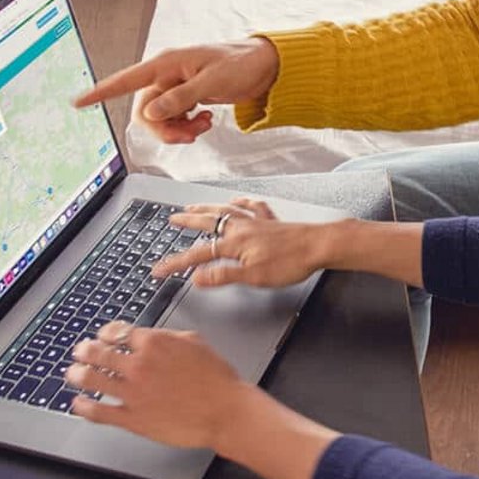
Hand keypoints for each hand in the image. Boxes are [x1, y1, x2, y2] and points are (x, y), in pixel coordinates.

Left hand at [68, 323, 253, 449]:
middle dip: (85, 350)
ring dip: (78, 374)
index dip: (106, 332)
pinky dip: (84, 407)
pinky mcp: (133, 418)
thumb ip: (168, 336)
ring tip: (73, 373)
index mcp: (154, 343)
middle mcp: (139, 365)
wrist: (225, 411)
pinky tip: (78, 404)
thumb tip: (152, 335)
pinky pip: (100, 412)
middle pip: (99, 353)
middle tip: (80, 351)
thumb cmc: (216, 380)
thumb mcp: (194, 342)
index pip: (119, 332)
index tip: (102, 336)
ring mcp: (133, 393)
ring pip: (93, 380)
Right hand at [73, 39, 279, 144]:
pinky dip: (188, 126)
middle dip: (164, 129)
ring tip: (204, 125)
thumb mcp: (211, 82)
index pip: (126, 80)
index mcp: (166, 64)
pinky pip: (174, 119)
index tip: (78, 102)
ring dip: (179, 129)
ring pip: (160, 119)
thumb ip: (180, 98)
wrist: (262, 67)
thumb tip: (152, 112)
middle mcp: (166, 75)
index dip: (100, 91)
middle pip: (145, 111)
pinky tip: (206, 121)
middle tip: (190, 135)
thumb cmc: (239, 64)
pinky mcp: (185, 97)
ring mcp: (175, 87)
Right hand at [155, 199, 329, 288]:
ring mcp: (256, 222)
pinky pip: (251, 207)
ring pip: (225, 211)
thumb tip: (197, 278)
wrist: (318, 245)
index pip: (197, 255)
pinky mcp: (271, 221)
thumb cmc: (290, 262)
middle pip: (207, 222)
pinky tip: (237, 201)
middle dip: (187, 221)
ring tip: (193, 206)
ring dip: (206, 208)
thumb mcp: (253, 277)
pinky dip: (241, 203)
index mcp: (234, 243)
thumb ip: (223, 276)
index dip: (176, 263)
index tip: (159, 270)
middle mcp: (242, 228)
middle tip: (171, 219)